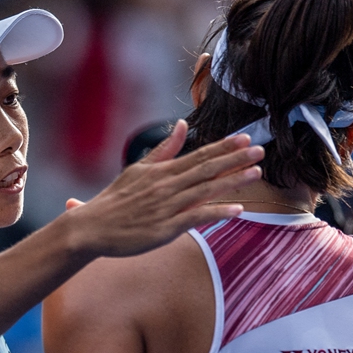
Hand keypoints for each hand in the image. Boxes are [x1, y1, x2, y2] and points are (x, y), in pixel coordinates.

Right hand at [61, 120, 261, 257]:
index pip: (198, 155)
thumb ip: (165, 149)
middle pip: (206, 169)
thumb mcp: (138, 169)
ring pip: (205, 190)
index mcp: (162, 171)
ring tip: (256, 173)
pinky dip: (217, 212)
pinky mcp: (164, 227)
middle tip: (260, 149)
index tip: (245, 138)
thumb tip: (183, 125)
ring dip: (232, 181)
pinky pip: (195, 217)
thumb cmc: (116, 200)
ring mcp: (166, 206)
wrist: (92, 227)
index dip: (223, 147)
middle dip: (235, 159)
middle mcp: (167, 185)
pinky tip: (237, 210)